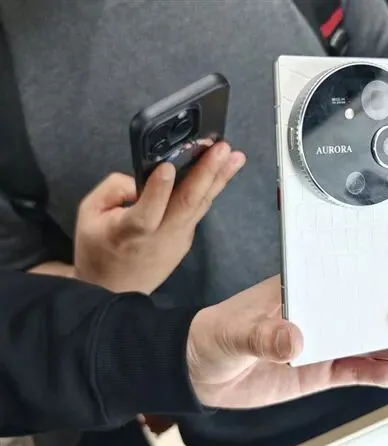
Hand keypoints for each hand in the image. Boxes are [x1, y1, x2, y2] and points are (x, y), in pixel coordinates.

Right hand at [74, 142, 244, 293]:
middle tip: (222, 149)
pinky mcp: (186, 239)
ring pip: (200, 205)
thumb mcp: (89, 214)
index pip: (147, 211)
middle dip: (206, 172)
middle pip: (186, 203)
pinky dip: (212, 189)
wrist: (113, 293)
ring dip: (219, 179)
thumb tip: (144, 176)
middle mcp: (159, 236)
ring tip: (236, 157)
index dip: (158, 190)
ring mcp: (178, 239)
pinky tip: (224, 172)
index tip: (168, 167)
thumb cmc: (98, 249)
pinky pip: (199, 210)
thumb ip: (113, 188)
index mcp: (129, 231)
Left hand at [186, 256, 387, 408]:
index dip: (383, 269)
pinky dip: (378, 373)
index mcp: (303, 287)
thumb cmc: (214, 335)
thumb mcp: (234, 331)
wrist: (199, 372)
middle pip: (371, 307)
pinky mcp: (319, 372)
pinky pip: (355, 371)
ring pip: (371, 342)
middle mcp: (320, 312)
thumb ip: (264, 335)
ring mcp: (323, 342)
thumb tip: (296, 341)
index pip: (348, 271)